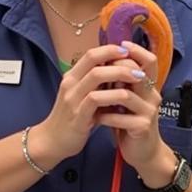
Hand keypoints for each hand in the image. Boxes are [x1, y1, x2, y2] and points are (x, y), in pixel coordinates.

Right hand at [31, 43, 149, 165]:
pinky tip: (127, 97)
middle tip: (138, 64)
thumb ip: (96, 86)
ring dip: (119, 73)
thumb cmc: (72, 119)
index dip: (110, 49)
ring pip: (95, 76)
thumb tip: (118, 72)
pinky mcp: (77, 115)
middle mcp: (70, 84)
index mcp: (72, 77)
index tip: (129, 51)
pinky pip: (96, 100)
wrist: (52, 141)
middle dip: (118, 59)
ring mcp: (72, 98)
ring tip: (138, 78)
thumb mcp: (82, 97)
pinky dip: (113, 95)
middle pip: (93, 60)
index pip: (91, 54)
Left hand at [91, 40, 169, 174]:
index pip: (150, 61)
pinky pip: (121, 117)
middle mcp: (152, 95)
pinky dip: (105, 117)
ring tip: (91, 99)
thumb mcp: (126, 100)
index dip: (136, 50)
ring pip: (125, 95)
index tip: (120, 45)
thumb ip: (121, 82)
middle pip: (136, 73)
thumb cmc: (130, 123)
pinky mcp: (143, 127)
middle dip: (113, 71)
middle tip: (96, 74)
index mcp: (148, 86)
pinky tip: (96, 119)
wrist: (142, 152)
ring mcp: (149, 111)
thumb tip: (105, 59)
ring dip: (104, 96)